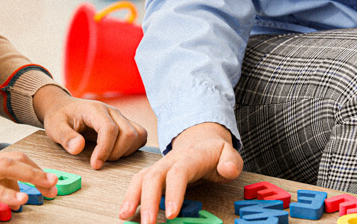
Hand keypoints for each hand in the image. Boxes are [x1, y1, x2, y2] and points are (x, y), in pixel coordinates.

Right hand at [0, 103, 57, 208]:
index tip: (38, 181)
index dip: (25, 170)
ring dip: (31, 176)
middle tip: (54, 183)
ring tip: (49, 185)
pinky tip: (20, 199)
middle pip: (15, 161)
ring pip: (8, 168)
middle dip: (37, 172)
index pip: (6, 162)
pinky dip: (6, 192)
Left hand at [33, 85, 147, 168]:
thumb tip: (78, 148)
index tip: (95, 165)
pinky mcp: (125, 123)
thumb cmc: (59, 117)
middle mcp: (112, 111)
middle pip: (128, 134)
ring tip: (108, 157)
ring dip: (126, 151)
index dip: (105, 150)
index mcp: (95, 110)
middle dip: (116, 153)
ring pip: (138, 135)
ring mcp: (120, 117)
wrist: (64, 107)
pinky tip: (117, 153)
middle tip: (99, 161)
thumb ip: (65, 137)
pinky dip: (133, 148)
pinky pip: (140, 135)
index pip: (110, 129)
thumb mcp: (54, 127)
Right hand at [119, 122, 241, 223]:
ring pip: (142, 177)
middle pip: (154, 176)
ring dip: (132, 197)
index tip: (171, 215)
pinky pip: (139, 181)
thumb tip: (228, 169)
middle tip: (148, 223)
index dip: (173, 192)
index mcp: (191, 156)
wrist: (203, 140)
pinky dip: (130, 196)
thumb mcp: (230, 154)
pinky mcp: (154, 172)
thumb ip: (231, 162)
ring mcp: (161, 165)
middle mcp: (171, 159)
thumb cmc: (216, 153)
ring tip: (125, 216)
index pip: (179, 172)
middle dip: (148, 200)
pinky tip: (125, 211)